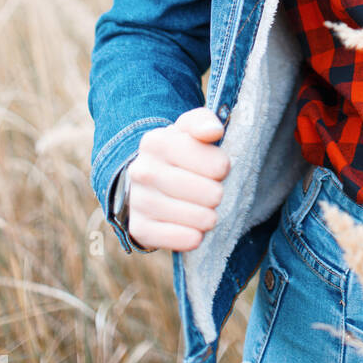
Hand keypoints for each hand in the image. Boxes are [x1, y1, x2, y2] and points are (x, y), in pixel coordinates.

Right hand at [126, 107, 231, 252]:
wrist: (145, 179)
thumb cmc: (178, 151)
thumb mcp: (189, 129)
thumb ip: (204, 121)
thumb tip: (213, 131)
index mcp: (156, 142)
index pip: (216, 164)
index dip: (223, 168)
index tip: (218, 168)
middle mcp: (143, 171)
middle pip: (210, 193)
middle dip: (217, 194)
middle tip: (212, 192)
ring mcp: (139, 201)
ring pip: (198, 218)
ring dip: (209, 217)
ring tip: (206, 210)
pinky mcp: (140, 229)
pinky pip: (179, 240)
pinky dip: (193, 238)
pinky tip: (195, 231)